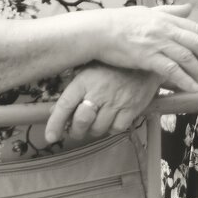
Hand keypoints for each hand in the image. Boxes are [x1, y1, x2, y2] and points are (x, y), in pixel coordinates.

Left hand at [45, 65, 161, 142]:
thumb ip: (73, 90)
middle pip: (81, 121)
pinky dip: (112, 128)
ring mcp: (117, 101)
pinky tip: (113, 119)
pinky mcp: (132, 108)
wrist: (146, 61)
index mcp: (85, 81)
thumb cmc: (113, 66)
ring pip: (98, 128)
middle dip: (76, 130)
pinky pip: (117, 128)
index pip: (65, 105)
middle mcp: (99, 92)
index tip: (51, 136)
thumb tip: (54, 112)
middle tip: (77, 130)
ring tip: (97, 121)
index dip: (55, 123)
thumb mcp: (89, 71)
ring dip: (94, 129)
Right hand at [95, 3, 197, 92]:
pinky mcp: (146, 56)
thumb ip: (170, 11)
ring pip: (188, 58)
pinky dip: (185, 79)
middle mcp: (166, 29)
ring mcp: (157, 42)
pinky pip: (171, 69)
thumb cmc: (121, 22)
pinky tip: (193, 89)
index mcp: (168, 19)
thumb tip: (189, 8)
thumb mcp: (148, 12)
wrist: (98, 31)